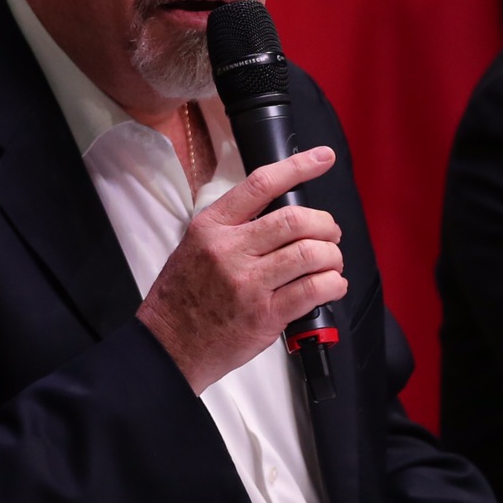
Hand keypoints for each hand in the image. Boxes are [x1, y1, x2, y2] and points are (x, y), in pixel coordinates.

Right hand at [137, 147, 347, 392]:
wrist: (169, 345)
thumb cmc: (182, 297)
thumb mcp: (195, 245)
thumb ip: (234, 226)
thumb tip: (282, 213)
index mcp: (212, 226)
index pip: (261, 184)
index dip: (298, 166)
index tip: (322, 157)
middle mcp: (230, 250)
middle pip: (295, 220)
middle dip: (325, 223)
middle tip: (330, 233)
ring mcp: (248, 284)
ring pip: (310, 254)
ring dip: (332, 256)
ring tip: (331, 262)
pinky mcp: (265, 315)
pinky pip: (313, 290)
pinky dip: (333, 285)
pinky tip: (331, 286)